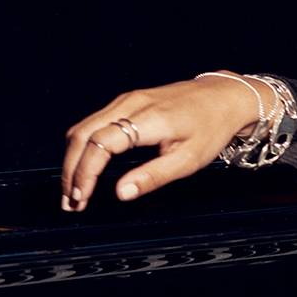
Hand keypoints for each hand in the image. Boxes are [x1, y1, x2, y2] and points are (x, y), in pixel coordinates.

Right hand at [60, 70, 274, 211]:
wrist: (225, 96)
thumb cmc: (212, 126)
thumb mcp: (189, 159)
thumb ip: (153, 177)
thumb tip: (121, 193)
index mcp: (147, 119)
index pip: (100, 146)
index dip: (84, 174)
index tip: (81, 198)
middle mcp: (131, 104)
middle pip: (82, 136)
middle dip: (71, 170)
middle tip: (71, 200)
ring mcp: (127, 100)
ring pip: (83, 128)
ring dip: (73, 159)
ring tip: (75, 188)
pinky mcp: (127, 101)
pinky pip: (93, 122)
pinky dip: (84, 146)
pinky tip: (85, 165)